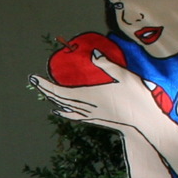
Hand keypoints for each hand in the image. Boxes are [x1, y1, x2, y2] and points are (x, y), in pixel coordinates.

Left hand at [31, 57, 160, 131]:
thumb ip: (108, 65)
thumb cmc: (137, 97)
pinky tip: (58, 111)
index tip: (33, 77)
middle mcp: (86, 106)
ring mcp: (90, 114)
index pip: (60, 90)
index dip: (45, 84)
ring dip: (52, 98)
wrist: (144, 123)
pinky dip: (63, 112)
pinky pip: (73, 116)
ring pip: (65, 107)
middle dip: (45, 89)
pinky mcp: (96, 119)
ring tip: (44, 91)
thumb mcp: (125, 76)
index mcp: (89, 95)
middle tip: (34, 81)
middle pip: (59, 98)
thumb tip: (94, 53)